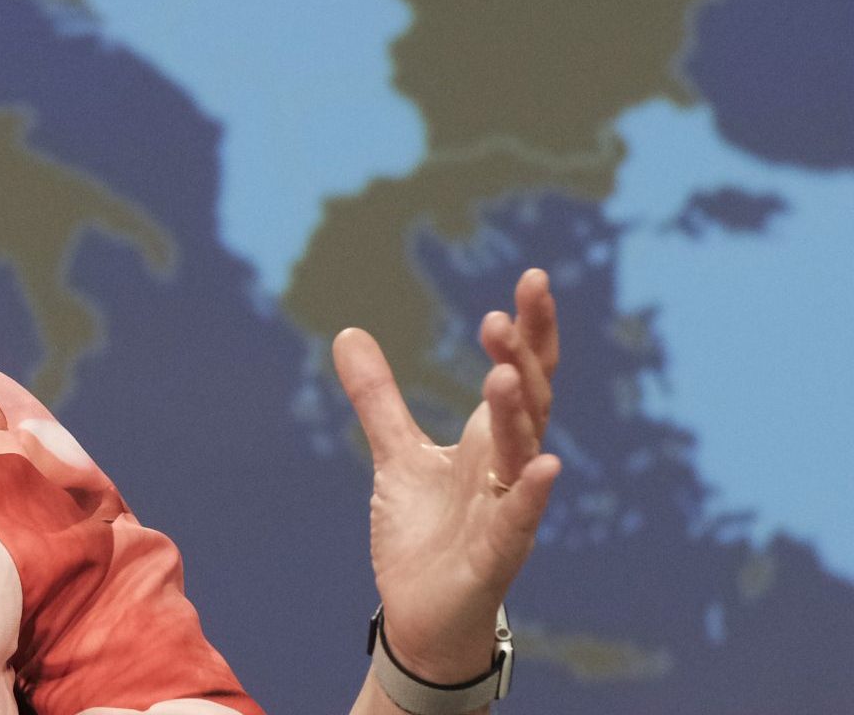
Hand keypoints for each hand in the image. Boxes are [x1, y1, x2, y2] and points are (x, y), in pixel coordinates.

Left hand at [332, 269, 561, 683]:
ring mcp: (508, 510)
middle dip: (518, 360)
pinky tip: (545, 465)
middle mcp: (508, 467)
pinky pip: (520, 519)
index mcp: (489, 441)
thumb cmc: (425, 534)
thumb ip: (378, 397)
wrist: (422, 614)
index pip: (521, 374)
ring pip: (521, 453)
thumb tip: (348, 332)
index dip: (530, 330)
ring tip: (502, 373)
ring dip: (513, 414)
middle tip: (498, 317)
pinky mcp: (497, 553)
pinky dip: (530, 492)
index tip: (532, 278)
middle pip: (526, 403)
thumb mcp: (395, 454)